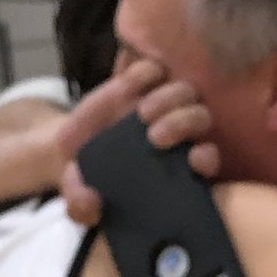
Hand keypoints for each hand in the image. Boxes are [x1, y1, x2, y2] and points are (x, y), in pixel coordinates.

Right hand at [58, 60, 220, 226]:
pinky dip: (146, 73)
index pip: (207, 159)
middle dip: (183, 124)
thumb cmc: (88, 180)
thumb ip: (83, 207)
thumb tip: (91, 203)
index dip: (207, 158)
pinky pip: (154, 70)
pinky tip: (129, 85)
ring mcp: (157, 106)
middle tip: (155, 137)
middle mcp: (174, 135)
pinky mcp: (137, 83)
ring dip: (169, 100)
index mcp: (173, 167)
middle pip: (200, 118)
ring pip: (185, 93)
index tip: (194, 160)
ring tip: (142, 114)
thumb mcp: (80, 198)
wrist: (70, 152)